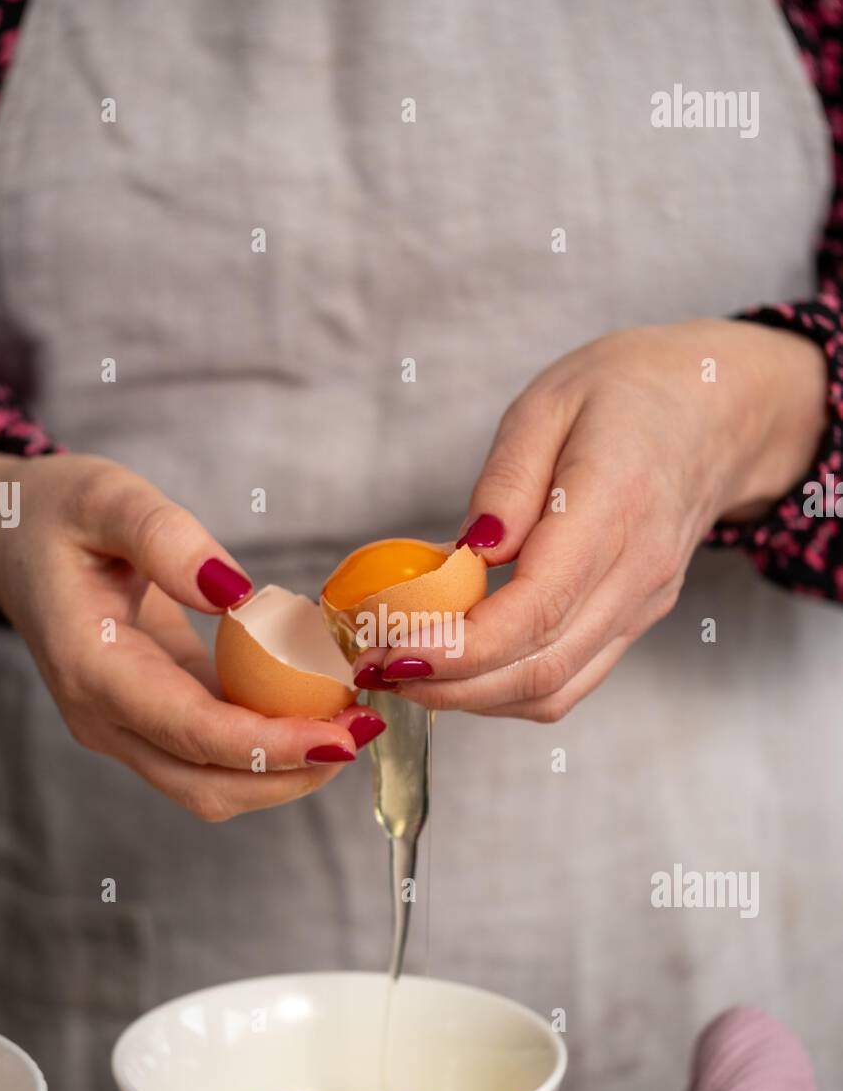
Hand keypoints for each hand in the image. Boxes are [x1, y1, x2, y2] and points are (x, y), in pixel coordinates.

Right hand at [0, 450, 376, 817]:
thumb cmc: (55, 514)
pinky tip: (316, 709)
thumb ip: (164, 537)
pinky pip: (214, 754)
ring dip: (286, 769)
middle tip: (365, 728)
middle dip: (291, 772)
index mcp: (93, 668)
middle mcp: (104, 716)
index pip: (191, 732)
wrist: (10, 538)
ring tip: (351, 723)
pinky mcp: (149, 720)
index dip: (270, 745)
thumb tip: (236, 592)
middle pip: (208, 783)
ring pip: (213, 784)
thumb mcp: (106, 497)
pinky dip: (269, 745)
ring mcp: (124, 727)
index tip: (341, 735)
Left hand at [358, 319, 827, 719]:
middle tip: (372, 666)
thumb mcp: (552, 401)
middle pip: (538, 667)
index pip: (536, 609)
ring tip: (401, 670)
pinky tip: (455, 667)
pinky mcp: (632, 622)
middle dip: (447, 683)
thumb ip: (506, 481)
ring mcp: (639, 607)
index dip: (458, 646)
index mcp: (614, 508)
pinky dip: (504, 691)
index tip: (388, 649)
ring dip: (470, 698)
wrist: (718, 414)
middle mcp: (635, 574)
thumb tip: (468, 554)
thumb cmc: (629, 392)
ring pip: (552, 689)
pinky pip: (567, 681)